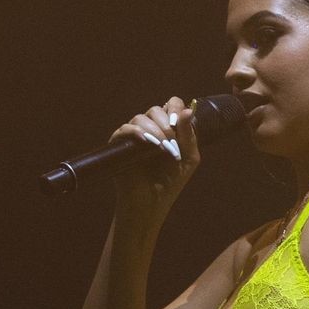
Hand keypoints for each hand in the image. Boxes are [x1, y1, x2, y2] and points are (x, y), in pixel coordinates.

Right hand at [111, 96, 199, 214]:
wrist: (151, 203)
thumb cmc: (171, 182)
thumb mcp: (188, 158)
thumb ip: (189, 135)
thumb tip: (187, 109)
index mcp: (168, 130)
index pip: (171, 105)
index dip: (175, 108)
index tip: (178, 121)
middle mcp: (150, 129)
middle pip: (155, 110)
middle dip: (165, 122)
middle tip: (170, 141)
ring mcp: (134, 136)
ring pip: (140, 118)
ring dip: (153, 130)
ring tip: (160, 148)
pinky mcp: (119, 145)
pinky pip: (124, 129)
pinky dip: (136, 133)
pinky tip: (146, 143)